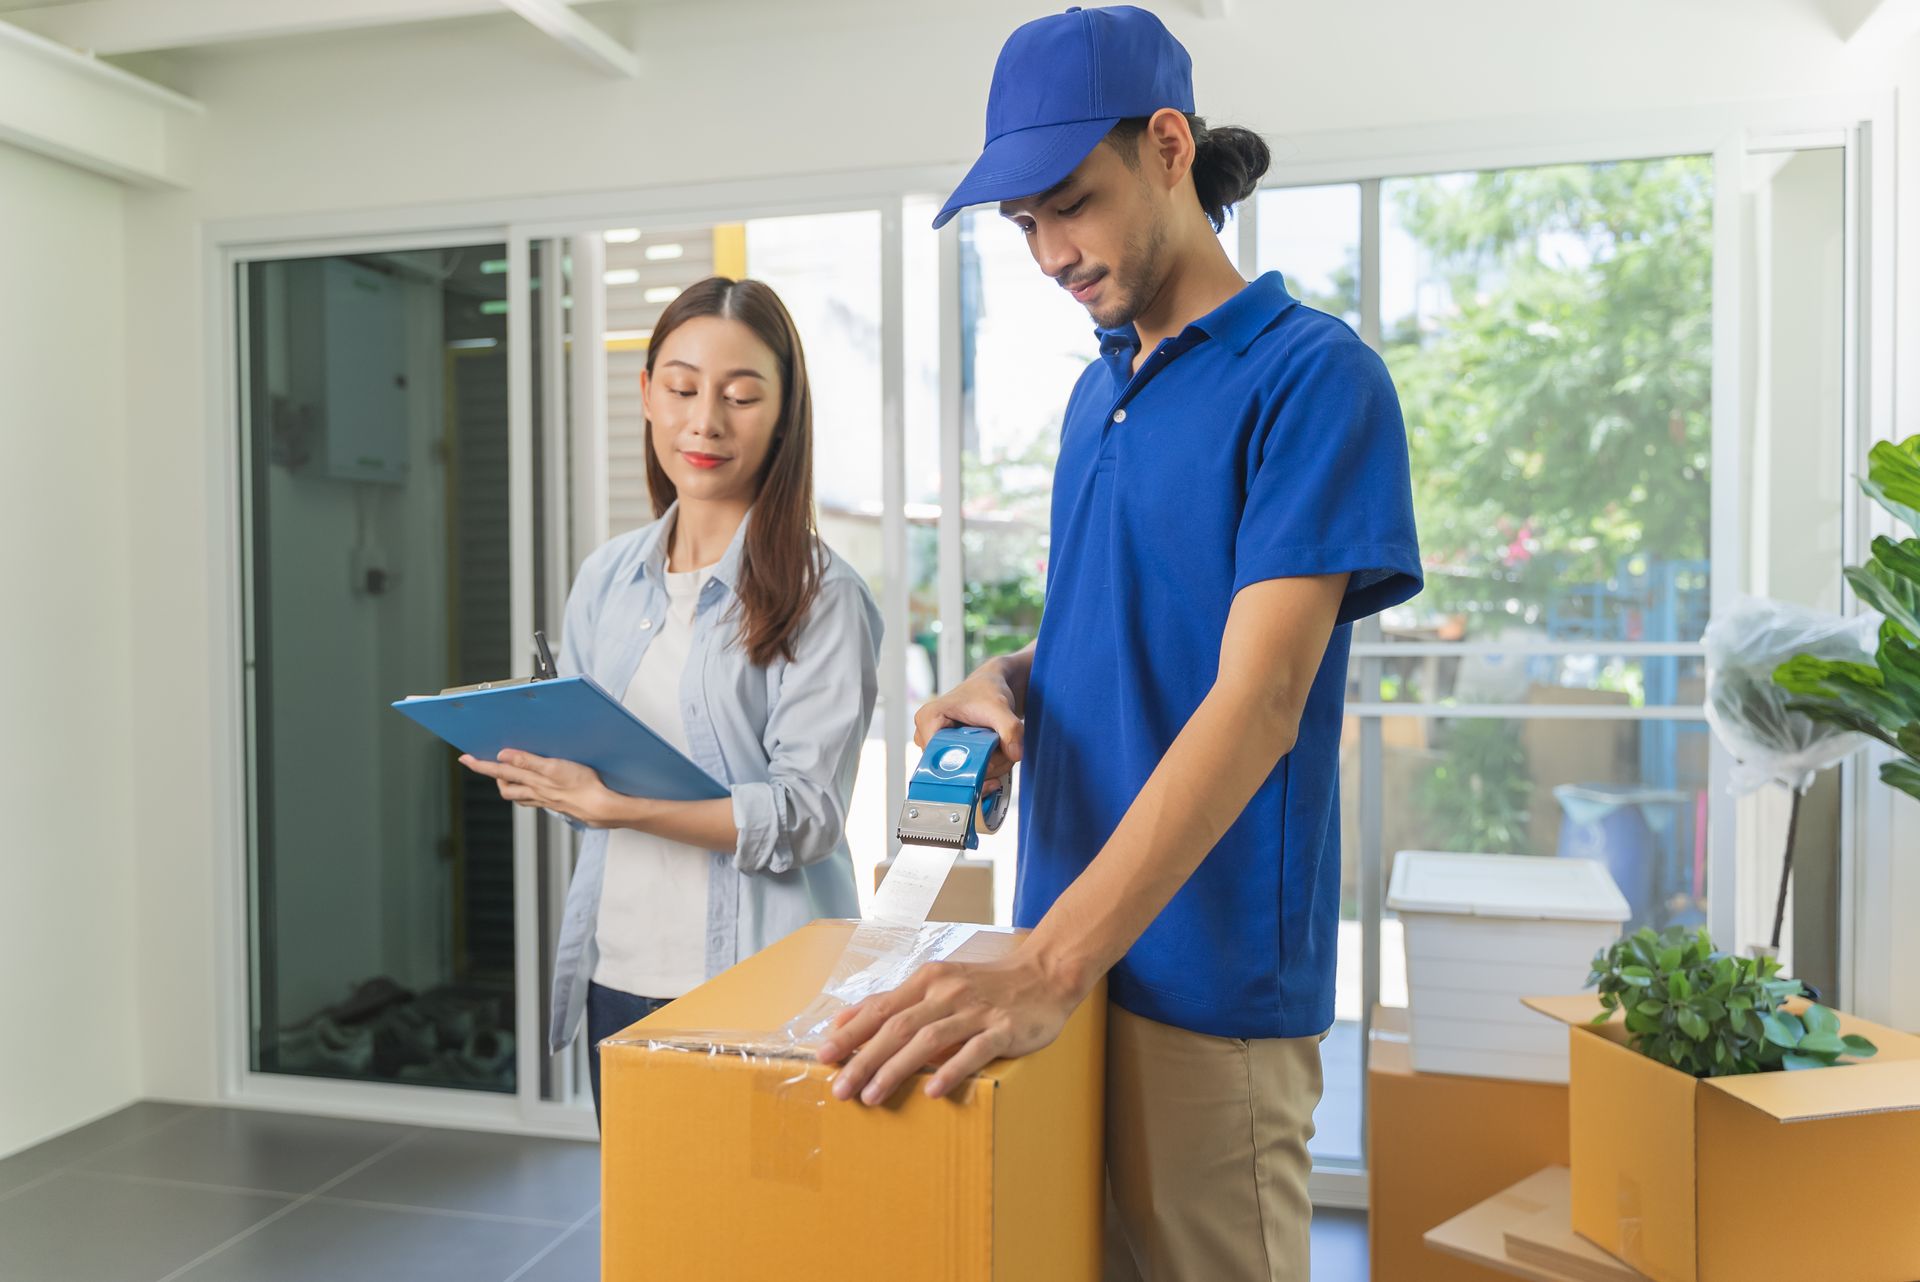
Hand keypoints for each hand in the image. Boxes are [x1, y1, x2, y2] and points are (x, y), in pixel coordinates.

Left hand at [457, 749, 619, 827]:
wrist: (600, 807)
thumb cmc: (581, 786)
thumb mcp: (553, 767)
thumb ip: (527, 761)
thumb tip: (502, 755)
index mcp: (532, 780)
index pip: (499, 770)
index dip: (480, 765)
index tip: (465, 759)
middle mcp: (534, 792)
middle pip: (505, 786)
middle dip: (492, 775)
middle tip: (484, 765)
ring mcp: (544, 799)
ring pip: (517, 794)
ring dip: (508, 785)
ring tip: (505, 775)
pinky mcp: (555, 803)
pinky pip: (532, 800)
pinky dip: (525, 793)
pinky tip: (532, 789)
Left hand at [815, 948, 1086, 1104]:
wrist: (1045, 975)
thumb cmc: (986, 985)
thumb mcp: (938, 983)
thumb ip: (896, 1001)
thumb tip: (845, 1020)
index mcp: (929, 979)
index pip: (880, 1007)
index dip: (849, 1033)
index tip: (822, 1057)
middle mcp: (948, 991)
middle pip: (897, 1026)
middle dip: (863, 1059)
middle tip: (840, 1089)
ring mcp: (977, 1010)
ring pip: (928, 1039)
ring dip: (895, 1069)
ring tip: (872, 1096)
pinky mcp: (1004, 1029)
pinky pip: (974, 1051)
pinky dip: (950, 1070)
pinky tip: (932, 1090)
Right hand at [913, 663, 1024, 795]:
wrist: (991, 688)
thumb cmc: (988, 692)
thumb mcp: (1000, 707)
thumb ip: (1010, 729)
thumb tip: (1015, 755)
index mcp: (928, 720)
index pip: (939, 760)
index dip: (966, 769)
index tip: (991, 765)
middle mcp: (926, 736)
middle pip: (952, 772)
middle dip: (984, 769)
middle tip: (1003, 751)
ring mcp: (936, 749)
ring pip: (962, 777)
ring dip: (989, 770)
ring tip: (1001, 748)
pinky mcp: (947, 757)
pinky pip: (967, 776)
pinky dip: (988, 770)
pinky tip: (998, 755)